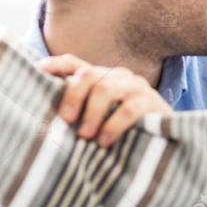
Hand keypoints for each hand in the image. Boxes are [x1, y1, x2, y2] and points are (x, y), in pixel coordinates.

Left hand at [40, 54, 171, 146]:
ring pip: (106, 89)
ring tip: (84, 136)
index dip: (58, 64)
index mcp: (104, 79)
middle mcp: (119, 77)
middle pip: (88, 75)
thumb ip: (81, 115)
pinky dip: (112, 126)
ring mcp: (136, 87)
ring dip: (91, 113)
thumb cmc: (126, 133)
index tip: (39, 69)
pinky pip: (128, 109)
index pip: (77, 64)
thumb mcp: (101, 121)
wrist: (166, 143)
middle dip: (73, 96)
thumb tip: (51, 123)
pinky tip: (104, 142)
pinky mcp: (152, 101)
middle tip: (65, 121)